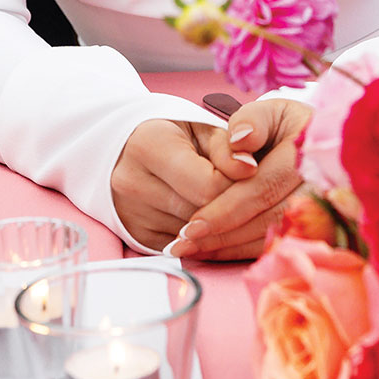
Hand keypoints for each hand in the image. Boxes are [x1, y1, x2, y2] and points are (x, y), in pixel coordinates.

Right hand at [110, 118, 251, 252]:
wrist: (129, 149)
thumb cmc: (175, 136)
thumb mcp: (203, 129)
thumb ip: (227, 148)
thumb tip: (249, 168)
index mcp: (148, 145)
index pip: (208, 185)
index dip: (236, 184)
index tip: (247, 176)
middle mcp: (131, 182)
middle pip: (199, 214)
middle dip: (226, 206)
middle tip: (238, 192)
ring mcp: (130, 213)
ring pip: (191, 236)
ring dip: (213, 224)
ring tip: (219, 201)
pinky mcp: (134, 237)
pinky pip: (180, 249)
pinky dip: (197, 238)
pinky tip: (201, 217)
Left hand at [169, 98, 313, 262]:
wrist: (329, 147)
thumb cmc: (293, 127)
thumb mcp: (275, 111)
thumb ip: (252, 120)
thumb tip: (237, 141)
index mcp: (308, 153)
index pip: (261, 189)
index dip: (225, 210)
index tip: (192, 225)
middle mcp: (320, 188)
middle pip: (266, 221)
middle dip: (222, 235)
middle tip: (184, 244)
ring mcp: (324, 215)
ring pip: (272, 239)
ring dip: (230, 249)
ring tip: (192, 251)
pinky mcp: (319, 234)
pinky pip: (279, 248)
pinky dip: (245, 252)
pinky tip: (217, 252)